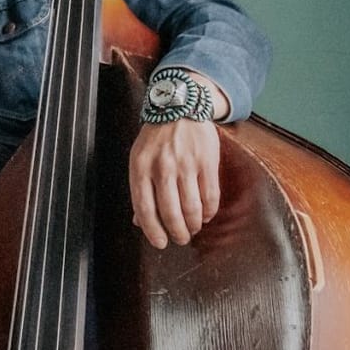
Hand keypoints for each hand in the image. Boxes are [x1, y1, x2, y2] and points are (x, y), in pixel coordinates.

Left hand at [128, 118, 220, 247]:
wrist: (180, 106)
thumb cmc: (156, 137)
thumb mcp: (139, 159)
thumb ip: (140, 190)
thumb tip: (140, 222)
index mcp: (141, 168)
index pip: (144, 208)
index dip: (152, 231)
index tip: (160, 243)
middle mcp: (162, 168)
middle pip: (170, 212)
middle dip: (177, 232)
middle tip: (180, 239)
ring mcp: (186, 164)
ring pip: (191, 207)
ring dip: (193, 225)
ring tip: (192, 229)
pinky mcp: (207, 162)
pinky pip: (210, 195)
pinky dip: (209, 211)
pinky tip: (205, 215)